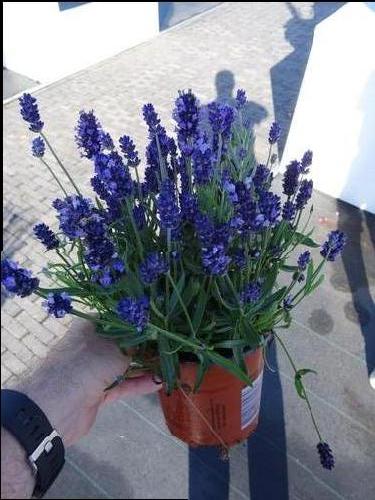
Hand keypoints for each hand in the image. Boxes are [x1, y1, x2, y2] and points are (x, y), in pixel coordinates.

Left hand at [17, 319, 159, 446]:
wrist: (56, 406)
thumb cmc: (86, 364)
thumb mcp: (116, 348)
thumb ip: (136, 343)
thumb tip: (153, 335)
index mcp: (92, 326)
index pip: (120, 318)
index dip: (141, 320)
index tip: (162, 322)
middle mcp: (94, 344)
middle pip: (125, 342)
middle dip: (147, 345)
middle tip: (171, 345)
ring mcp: (96, 369)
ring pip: (126, 364)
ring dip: (147, 365)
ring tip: (171, 364)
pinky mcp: (99, 391)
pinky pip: (124, 384)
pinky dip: (140, 383)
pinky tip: (160, 381)